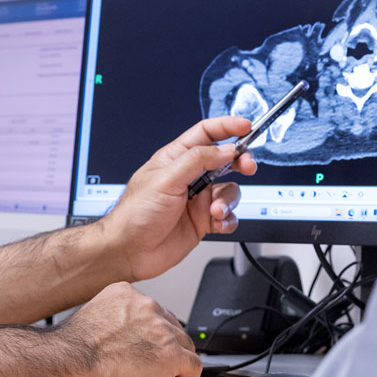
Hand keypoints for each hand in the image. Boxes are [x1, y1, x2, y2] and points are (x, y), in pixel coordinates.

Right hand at [56, 282, 203, 376]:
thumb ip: (114, 325)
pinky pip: (194, 366)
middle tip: (155, 367)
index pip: (152, 312)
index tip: (149, 347)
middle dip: (165, 347)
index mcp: (126, 294)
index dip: (153, 334)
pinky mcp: (171, 355)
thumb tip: (122, 345)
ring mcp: (161, 329)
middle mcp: (147, 306)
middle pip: (171, 327)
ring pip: (185, 346)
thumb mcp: (93, 322)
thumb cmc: (71, 352)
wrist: (68, 365)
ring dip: (176, 363)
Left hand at [99, 116, 258, 280]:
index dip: (227, 127)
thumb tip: (224, 150)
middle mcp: (188, 177)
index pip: (206, 134)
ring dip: (228, 200)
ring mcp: (197, 199)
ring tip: (215, 210)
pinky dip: (227, 219)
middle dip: (239, 162)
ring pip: (229, 191)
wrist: (129, 251)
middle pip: (224, 160)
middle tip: (247, 167)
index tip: (246, 126)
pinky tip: (217, 223)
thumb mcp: (165, 179)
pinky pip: (227, 216)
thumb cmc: (134, 214)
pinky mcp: (202, 221)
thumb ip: (197, 161)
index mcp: (176, 158)